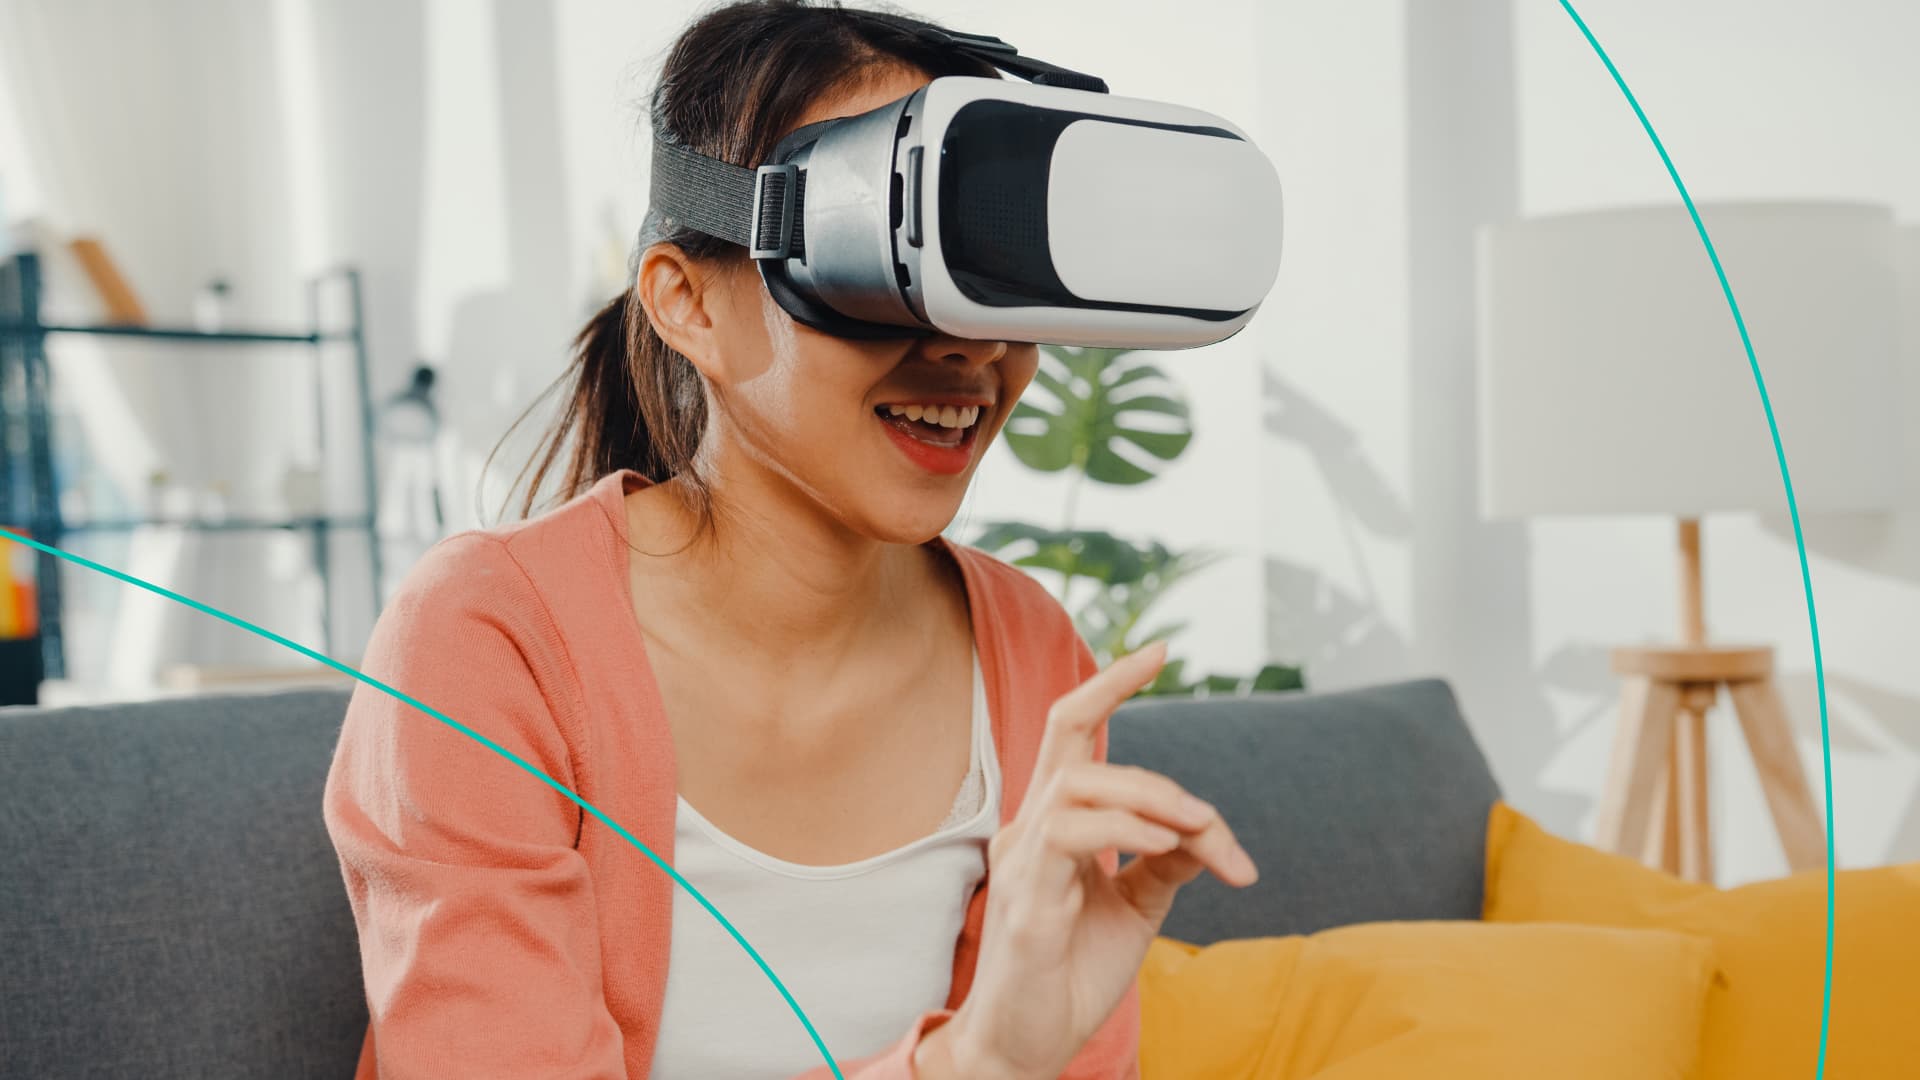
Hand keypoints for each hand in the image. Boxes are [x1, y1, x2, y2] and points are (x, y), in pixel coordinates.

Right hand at [918, 640, 1258, 1079]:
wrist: (1028, 1046)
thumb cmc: (1072, 973)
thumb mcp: (1136, 907)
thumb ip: (1167, 860)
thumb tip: (1208, 829)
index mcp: (1053, 822)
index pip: (1072, 731)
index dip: (1110, 683)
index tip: (1160, 648)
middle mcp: (1029, 827)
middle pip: (1066, 730)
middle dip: (1119, 697)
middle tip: (1185, 738)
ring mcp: (1022, 861)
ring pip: (1080, 781)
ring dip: (1154, 797)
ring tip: (1198, 834)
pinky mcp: (1027, 903)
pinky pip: (1072, 836)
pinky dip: (1127, 830)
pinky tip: (1164, 847)